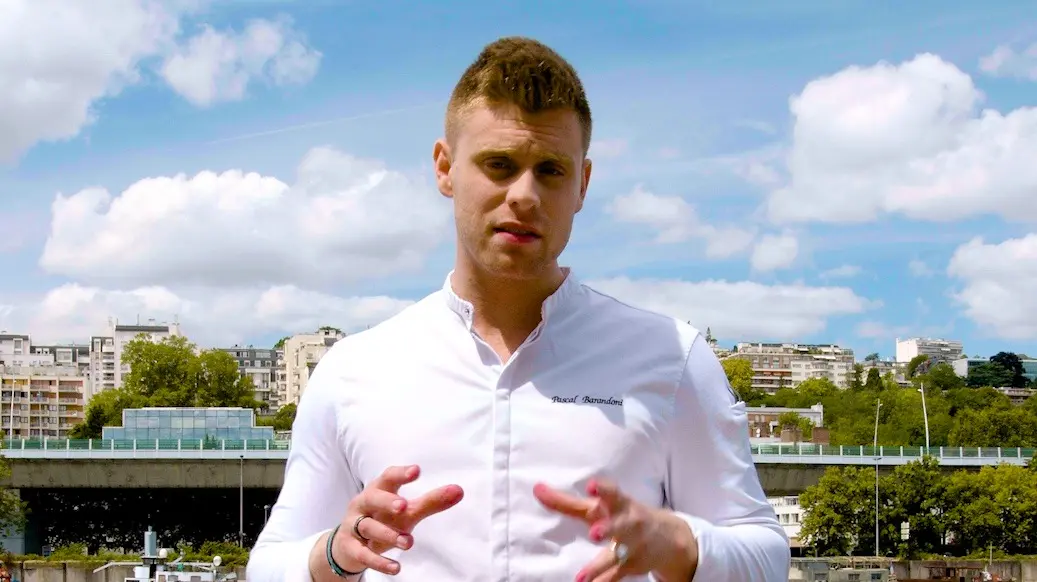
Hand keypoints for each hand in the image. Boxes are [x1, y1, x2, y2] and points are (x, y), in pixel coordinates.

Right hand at [326, 465, 463, 576]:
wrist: (349, 545)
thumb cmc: (383, 519)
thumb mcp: (407, 512)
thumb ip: (431, 501)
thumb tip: (459, 491)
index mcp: (378, 490)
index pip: (388, 477)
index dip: (401, 473)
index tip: (416, 471)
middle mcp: (363, 504)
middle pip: (372, 498)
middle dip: (387, 501)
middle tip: (404, 506)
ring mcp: (354, 526)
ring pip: (368, 527)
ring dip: (388, 534)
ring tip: (408, 542)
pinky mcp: (350, 547)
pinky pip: (363, 554)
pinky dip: (379, 562)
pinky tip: (396, 567)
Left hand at [534, 478, 696, 581]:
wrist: (667, 536)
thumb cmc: (620, 514)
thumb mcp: (597, 507)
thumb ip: (567, 501)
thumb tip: (537, 489)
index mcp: (619, 503)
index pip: (613, 493)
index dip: (603, 489)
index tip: (592, 485)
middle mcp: (629, 522)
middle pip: (620, 525)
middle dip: (609, 528)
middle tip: (594, 533)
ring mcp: (633, 545)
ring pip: (617, 555)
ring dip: (600, 564)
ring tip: (582, 576)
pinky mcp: (633, 565)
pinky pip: (617, 574)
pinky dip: (604, 581)